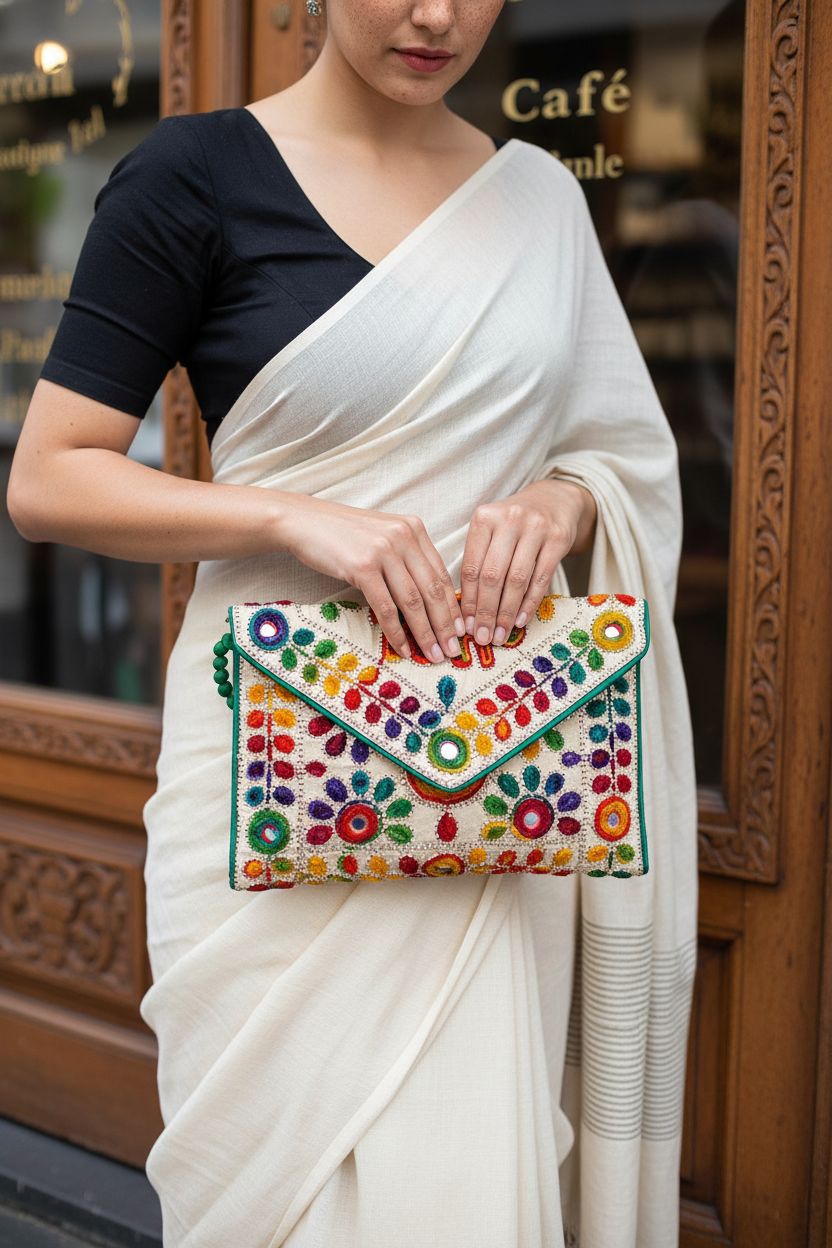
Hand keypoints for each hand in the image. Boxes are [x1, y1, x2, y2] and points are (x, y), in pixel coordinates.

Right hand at [278, 495, 463, 662]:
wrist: (303, 522)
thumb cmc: (342, 535)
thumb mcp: (382, 537)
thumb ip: (406, 559)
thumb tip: (427, 600)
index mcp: (414, 528)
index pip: (441, 573)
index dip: (453, 606)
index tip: (460, 630)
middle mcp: (403, 536)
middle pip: (432, 589)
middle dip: (445, 625)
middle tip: (453, 651)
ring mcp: (383, 551)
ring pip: (413, 602)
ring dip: (426, 633)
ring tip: (433, 655)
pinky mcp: (363, 567)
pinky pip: (386, 607)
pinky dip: (397, 632)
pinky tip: (404, 648)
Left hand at [458, 477, 596, 645]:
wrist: (555, 500)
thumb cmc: (514, 524)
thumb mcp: (491, 531)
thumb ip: (479, 561)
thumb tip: (465, 611)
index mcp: (484, 518)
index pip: (472, 567)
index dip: (468, 600)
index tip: (465, 626)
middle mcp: (509, 519)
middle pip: (493, 575)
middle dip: (486, 611)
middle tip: (482, 637)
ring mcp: (536, 527)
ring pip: (517, 579)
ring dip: (506, 612)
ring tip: (500, 634)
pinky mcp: (559, 538)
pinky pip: (541, 578)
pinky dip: (529, 603)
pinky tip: (520, 621)